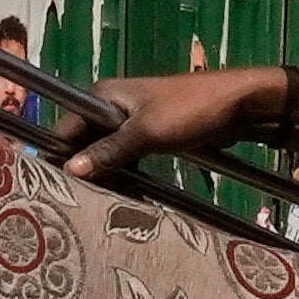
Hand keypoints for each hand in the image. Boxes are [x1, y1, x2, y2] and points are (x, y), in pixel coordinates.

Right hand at [65, 65, 285, 180]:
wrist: (240, 104)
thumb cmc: (191, 110)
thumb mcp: (146, 132)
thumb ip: (107, 152)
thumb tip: (69, 170)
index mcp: (102, 97)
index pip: (66, 130)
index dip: (60, 157)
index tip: (59, 188)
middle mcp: (110, 108)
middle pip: (82, 145)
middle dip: (84, 172)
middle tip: (86, 201)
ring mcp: (129, 122)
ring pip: (103, 154)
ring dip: (105, 177)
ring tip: (106, 202)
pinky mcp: (146, 136)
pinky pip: (124, 158)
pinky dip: (124, 175)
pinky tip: (126, 195)